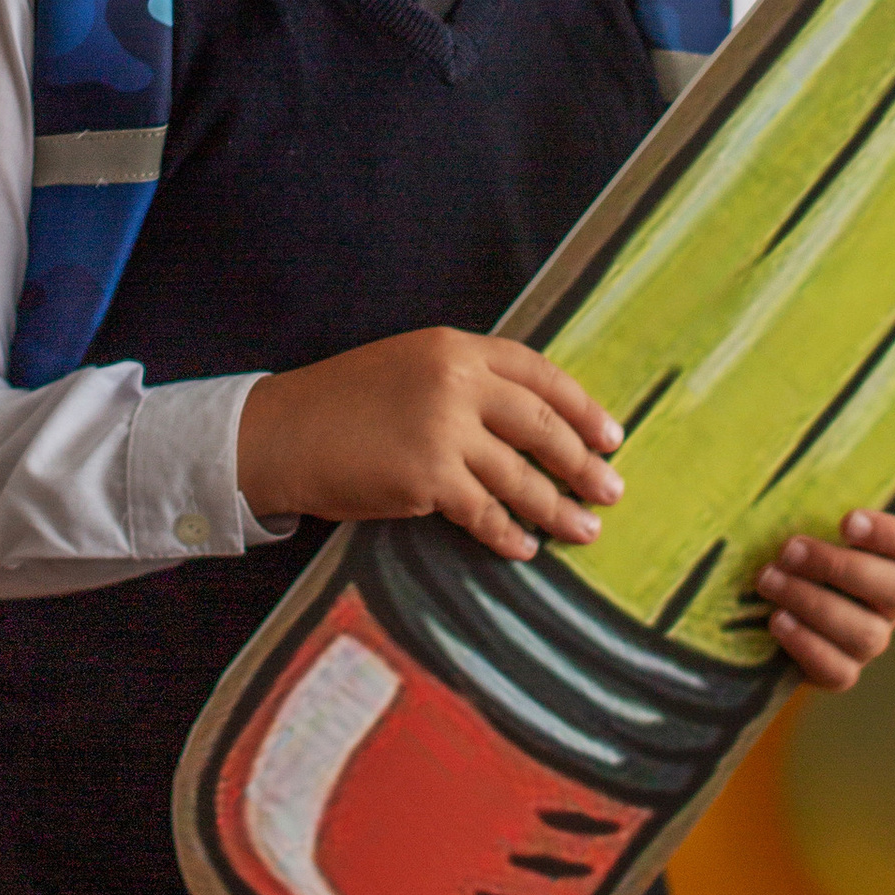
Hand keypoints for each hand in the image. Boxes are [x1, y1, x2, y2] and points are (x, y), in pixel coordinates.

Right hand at [233, 330, 624, 562]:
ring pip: (521, 476)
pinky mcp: (427, 478)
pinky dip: (508, 533)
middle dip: (583, 463)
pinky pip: (485, 512)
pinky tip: (525, 547)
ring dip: (558, 508)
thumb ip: (465, 380)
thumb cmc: (342, 403)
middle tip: (612, 490)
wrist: (282, 433)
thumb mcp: (408, 367)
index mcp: (455, 347)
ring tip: (586, 530)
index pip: (539, 372)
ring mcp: (443, 430)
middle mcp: (456, 381)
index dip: (582, 407)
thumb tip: (530, 420)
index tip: (612, 435)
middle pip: (542, 426)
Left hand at [752, 468, 894, 692]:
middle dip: (842, 569)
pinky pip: (839, 674)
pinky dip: (808, 648)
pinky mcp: (839, 669)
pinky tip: (778, 620)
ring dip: (814, 604)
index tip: (848, 520)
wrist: (769, 570)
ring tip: (769, 579)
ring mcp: (872, 637)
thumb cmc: (815, 518)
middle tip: (790, 548)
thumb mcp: (848, 485)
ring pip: (867, 635)